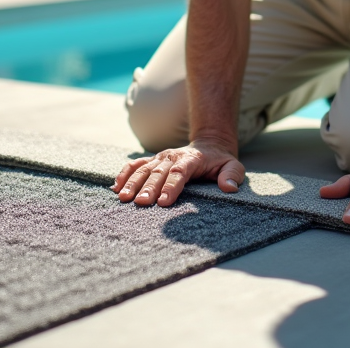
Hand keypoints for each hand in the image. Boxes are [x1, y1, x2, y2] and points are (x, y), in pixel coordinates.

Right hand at [112, 140, 244, 206]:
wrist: (209, 145)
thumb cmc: (220, 161)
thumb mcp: (234, 166)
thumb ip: (233, 175)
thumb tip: (229, 188)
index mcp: (192, 159)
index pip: (180, 172)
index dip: (171, 186)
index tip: (164, 201)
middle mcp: (173, 156)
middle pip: (159, 172)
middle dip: (149, 188)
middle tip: (142, 203)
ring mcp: (160, 157)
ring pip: (144, 169)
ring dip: (133, 183)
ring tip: (124, 198)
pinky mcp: (152, 160)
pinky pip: (135, 165)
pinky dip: (124, 174)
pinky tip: (115, 187)